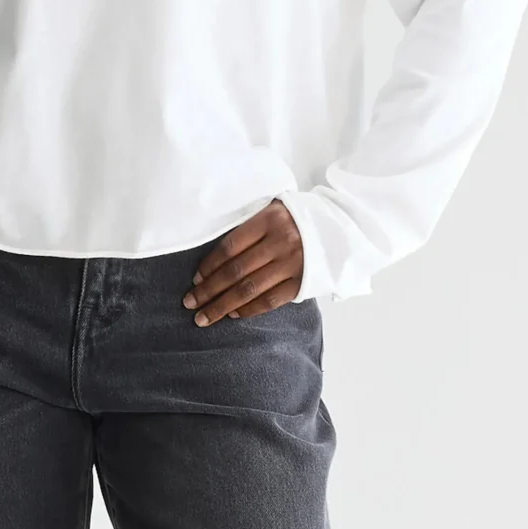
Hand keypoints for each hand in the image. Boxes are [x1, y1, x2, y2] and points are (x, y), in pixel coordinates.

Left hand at [183, 201, 304, 323]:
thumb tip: (214, 259)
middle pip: (235, 271)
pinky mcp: (302, 282)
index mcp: (269, 220)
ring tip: (204, 316)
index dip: (209, 265)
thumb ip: (249, 228)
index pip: (230, 246)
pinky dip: (249, 309)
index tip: (195, 279)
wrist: (337, 228)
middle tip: (190, 302)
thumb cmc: (296, 220)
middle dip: (209, 290)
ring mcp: (293, 264)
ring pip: (249, 289)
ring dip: (222, 305)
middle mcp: (281, 242)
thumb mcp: (273, 211)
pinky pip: (270, 301)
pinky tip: (233, 314)